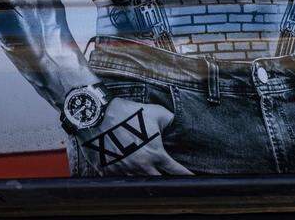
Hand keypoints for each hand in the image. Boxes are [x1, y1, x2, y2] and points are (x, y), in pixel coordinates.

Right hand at [75, 97, 192, 175]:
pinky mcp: (109, 169)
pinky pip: (120, 177)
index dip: (185, 175)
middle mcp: (141, 165)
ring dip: (144, 177)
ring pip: (138, 180)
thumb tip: (176, 125)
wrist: (101, 115)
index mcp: (155, 153)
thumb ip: (170, 122)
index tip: (192, 179)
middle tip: (169, 180)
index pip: (174, 169)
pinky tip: (126, 168)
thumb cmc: (131, 112)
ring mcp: (124, 169)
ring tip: (145, 171)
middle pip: (157, 181)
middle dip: (164, 181)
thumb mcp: (157, 113)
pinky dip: (125, 175)